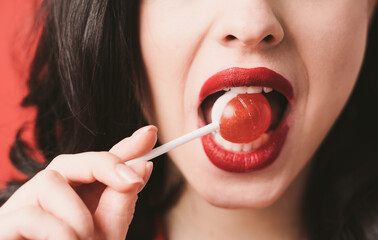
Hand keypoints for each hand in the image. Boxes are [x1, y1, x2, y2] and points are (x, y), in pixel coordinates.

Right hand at [0, 125, 156, 239]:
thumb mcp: (107, 234)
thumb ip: (121, 202)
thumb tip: (142, 167)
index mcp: (77, 197)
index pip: (100, 164)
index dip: (126, 147)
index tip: (151, 133)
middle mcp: (50, 197)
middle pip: (71, 161)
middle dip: (105, 164)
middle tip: (132, 180)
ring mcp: (24, 207)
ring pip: (51, 181)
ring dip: (78, 215)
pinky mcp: (5, 224)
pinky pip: (32, 213)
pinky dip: (58, 231)